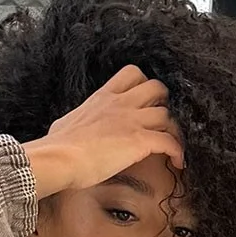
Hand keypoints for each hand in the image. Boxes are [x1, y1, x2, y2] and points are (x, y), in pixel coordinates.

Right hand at [25, 63, 184, 196]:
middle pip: (157, 87)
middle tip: (162, 122)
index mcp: (103, 97)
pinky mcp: (139, 141)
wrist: (60, 157)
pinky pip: (169, 142)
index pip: (132, 74)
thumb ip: (80, 119)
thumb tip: (74, 128)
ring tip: (172, 146)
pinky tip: (178, 162)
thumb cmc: (57, 146)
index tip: (145, 101)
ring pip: (167, 115)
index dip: (144, 85)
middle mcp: (120, 104)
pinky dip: (178, 151)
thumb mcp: (68, 122)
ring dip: (173, 130)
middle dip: (164, 103)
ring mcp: (131, 121)